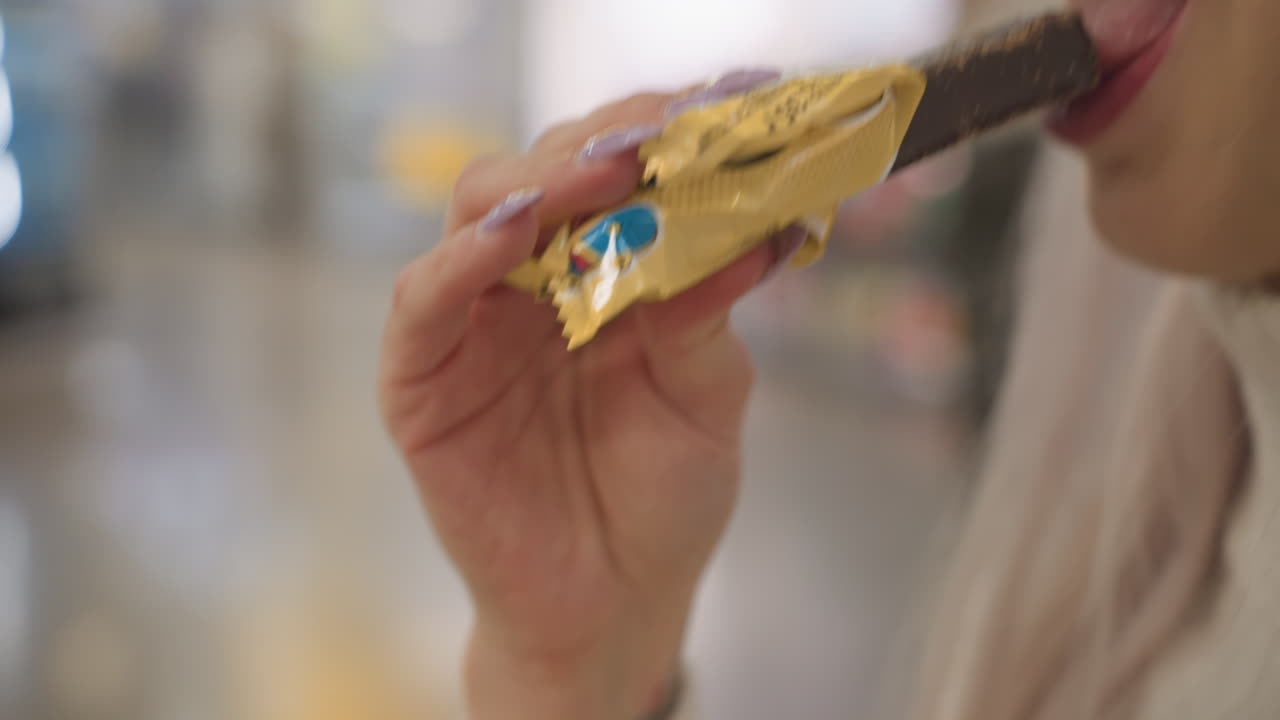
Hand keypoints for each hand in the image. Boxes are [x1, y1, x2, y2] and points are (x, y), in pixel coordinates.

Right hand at [378, 77, 794, 718]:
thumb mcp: (706, 399)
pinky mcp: (421, 379)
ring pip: (478, 212)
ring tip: (607, 171)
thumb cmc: (661, 500)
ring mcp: (472, 324)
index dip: (656, 135)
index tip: (714, 109)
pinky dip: (461, 260)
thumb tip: (754, 232)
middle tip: (663, 136)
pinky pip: (423, 300)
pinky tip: (515, 233)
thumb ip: (709, 314)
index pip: (613, 176)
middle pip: (542, 172)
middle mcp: (532, 283)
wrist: (611, 605)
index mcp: (602, 274)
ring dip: (539, 181)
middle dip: (603, 145)